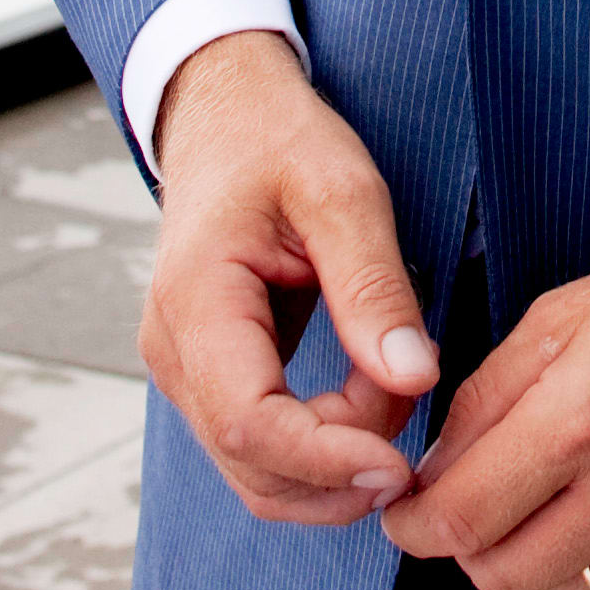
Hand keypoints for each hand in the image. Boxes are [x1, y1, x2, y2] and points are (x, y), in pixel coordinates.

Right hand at [137, 32, 440, 525]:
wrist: (226, 118)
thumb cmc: (279, 141)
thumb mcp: (344, 194)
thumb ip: (374, 287)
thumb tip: (415, 377)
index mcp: (196, 302)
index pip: (250, 424)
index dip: (327, 460)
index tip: (400, 464)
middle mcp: (174, 352)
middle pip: (254, 466)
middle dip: (344, 465)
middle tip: (414, 404)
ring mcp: (186, 371)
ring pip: (257, 472)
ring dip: (336, 462)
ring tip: (394, 387)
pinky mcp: (209, 377)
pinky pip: (262, 447)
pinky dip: (321, 446)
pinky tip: (367, 398)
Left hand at [377, 218, 589, 589]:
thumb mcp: (563, 314)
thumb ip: (486, 397)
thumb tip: (435, 471)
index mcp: (575, 422)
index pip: (459, 520)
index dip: (414, 527)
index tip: (407, 515)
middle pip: (499, 577)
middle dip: (470, 546)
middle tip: (478, 504)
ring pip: (560, 588)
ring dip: (539, 549)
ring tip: (563, 487)